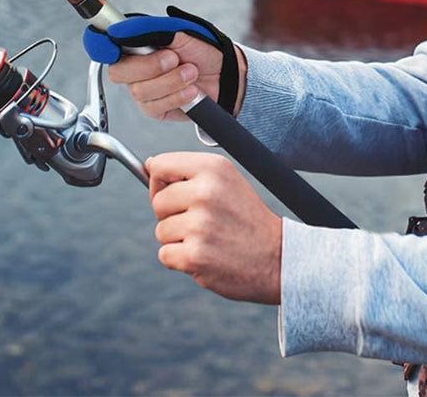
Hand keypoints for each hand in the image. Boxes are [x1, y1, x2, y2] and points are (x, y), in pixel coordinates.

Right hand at [108, 31, 235, 120]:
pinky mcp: (154, 109)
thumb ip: (148, 30)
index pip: (104, 45)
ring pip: (140, 91)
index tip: (112, 47)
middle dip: (150, 66)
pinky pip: (155, 107)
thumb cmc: (200, 50)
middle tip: (174, 58)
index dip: (101, 46)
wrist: (224, 74)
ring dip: (171, 81)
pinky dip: (177, 96)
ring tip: (191, 72)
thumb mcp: (178, 31)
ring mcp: (142, 90)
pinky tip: (191, 91)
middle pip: (118, 72)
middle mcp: (134, 68)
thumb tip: (120, 29)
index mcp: (134, 44)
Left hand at [148, 152, 281, 303]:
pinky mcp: (195, 255)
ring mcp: (199, 224)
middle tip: (201, 222)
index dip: (160, 182)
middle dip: (171, 215)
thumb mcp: (226, 181)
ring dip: (178, 240)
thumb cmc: (246, 219)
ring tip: (208, 239)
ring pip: (161, 231)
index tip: (173, 194)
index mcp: (213, 168)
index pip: (160, 165)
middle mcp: (205, 191)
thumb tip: (149, 165)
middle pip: (157, 201)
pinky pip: (165, 255)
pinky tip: (206, 256)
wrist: (278, 258)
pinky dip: (180, 260)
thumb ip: (189, 173)